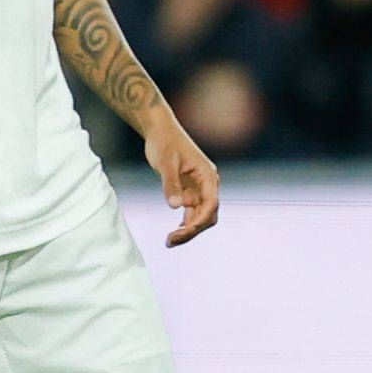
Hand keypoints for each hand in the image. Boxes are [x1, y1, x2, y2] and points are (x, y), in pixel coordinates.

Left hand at [146, 112, 220, 245]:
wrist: (160, 131)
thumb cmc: (164, 143)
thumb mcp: (166, 163)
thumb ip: (171, 185)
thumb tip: (175, 206)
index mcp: (208, 176)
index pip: (211, 203)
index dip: (200, 219)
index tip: (184, 230)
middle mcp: (207, 185)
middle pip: (208, 214)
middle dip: (193, 230)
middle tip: (171, 240)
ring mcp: (199, 189)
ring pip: (200, 216)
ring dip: (188, 230)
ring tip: (169, 241)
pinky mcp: (189, 191)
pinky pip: (191, 212)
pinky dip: (184, 223)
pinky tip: (173, 234)